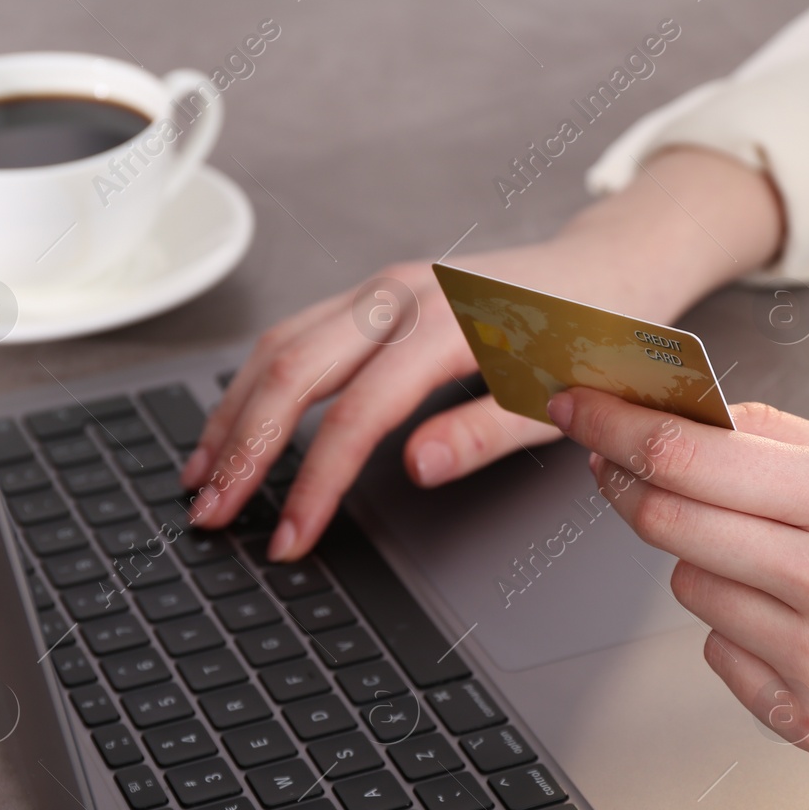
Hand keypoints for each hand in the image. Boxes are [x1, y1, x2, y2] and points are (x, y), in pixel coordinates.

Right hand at [183, 245, 589, 556]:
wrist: (609, 271)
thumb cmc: (591, 339)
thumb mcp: (559, 399)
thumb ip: (486, 431)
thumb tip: (417, 468)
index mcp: (449, 322)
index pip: (357, 414)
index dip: (316, 484)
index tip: (289, 537)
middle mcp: (403, 293)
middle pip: (294, 370)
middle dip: (244, 447)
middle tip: (208, 511)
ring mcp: (385, 287)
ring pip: (282, 345)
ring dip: (234, 411)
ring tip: (200, 473)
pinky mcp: (378, 294)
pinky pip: (299, 332)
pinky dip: (258, 380)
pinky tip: (238, 419)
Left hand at [548, 387, 808, 781]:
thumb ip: (789, 439)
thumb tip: (696, 410)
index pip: (693, 455)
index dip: (615, 427)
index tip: (575, 407)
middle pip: (667, 522)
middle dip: (627, 485)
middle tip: (615, 465)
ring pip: (689, 589)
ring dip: (704, 565)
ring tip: (776, 569)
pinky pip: (719, 656)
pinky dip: (738, 634)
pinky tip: (799, 631)